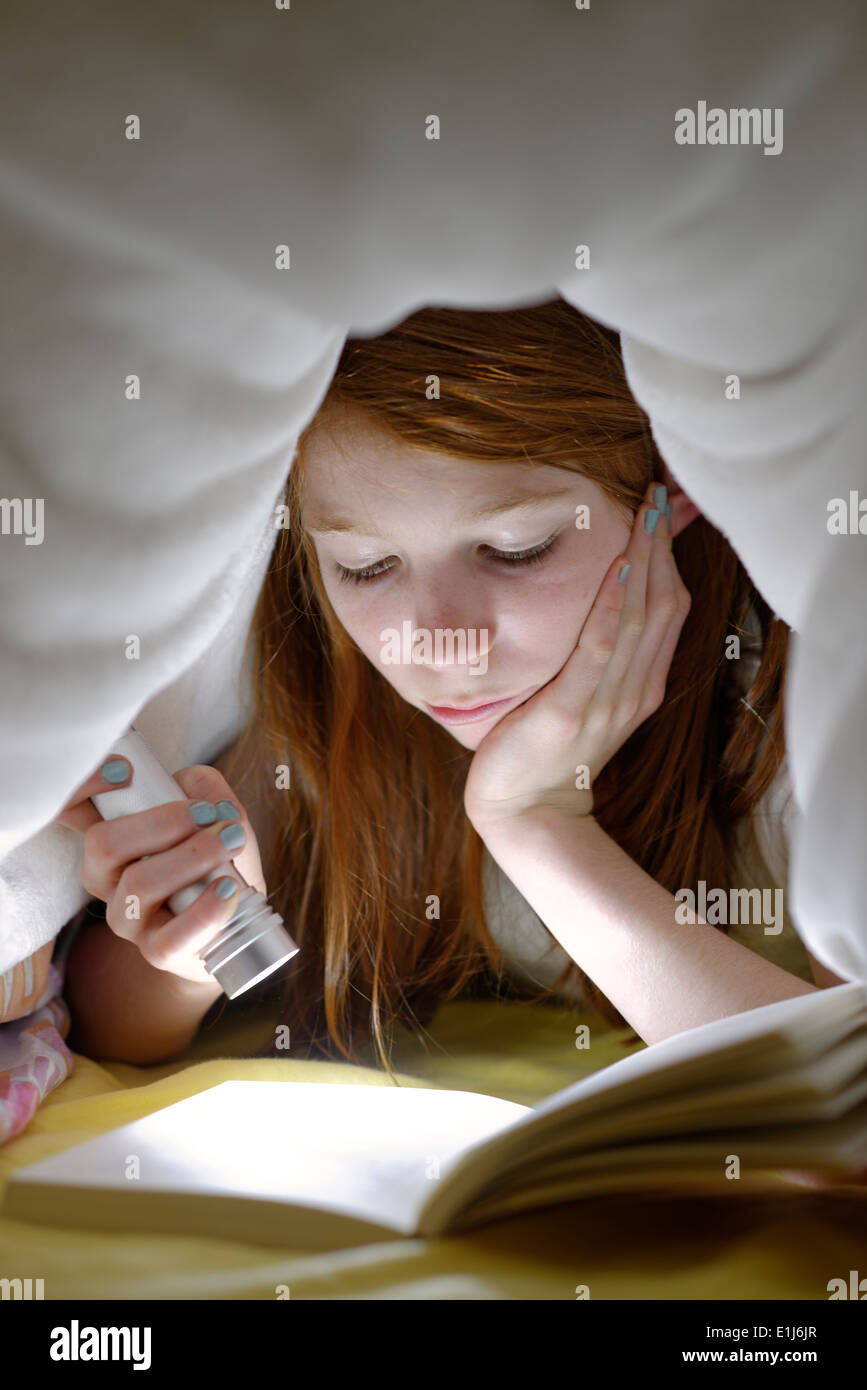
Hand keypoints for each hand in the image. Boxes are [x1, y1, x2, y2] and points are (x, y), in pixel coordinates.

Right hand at [53, 760, 267, 988]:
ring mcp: (127, 918)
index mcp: (110, 839)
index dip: (82, 786)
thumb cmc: (215, 862)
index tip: (124, 770)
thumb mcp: (215, 816)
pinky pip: (171, 936)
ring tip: (231, 842)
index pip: (69, 809)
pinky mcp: (156, 951)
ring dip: (192, 856)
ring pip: (139, 884)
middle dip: (162, 821)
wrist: (236, 924)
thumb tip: (194, 784)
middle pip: (103, 844)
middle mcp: (106, 878)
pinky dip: (205, 909)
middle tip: (210, 814)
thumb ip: (205, 789)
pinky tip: (229, 889)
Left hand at [464, 479, 690, 833]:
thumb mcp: (582, 696)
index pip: (669, 608)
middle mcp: (635, 689)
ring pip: (639, 618)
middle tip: (660, 493)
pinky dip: (613, 608)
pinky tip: (616, 570)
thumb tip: (594, 603)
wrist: (527, 811)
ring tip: (645, 514)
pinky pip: (599, 650)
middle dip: (661, 546)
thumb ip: (596, 656)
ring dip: (644, 562)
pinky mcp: (570, 710)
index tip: (664, 509)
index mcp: (641, 684)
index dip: (669, 557)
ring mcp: (607, 701)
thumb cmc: (546, 749)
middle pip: (662, 604)